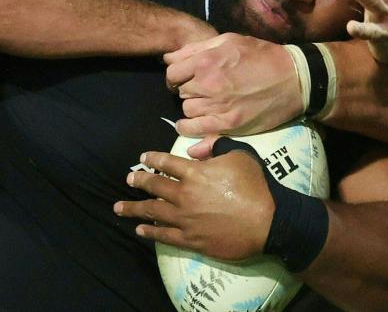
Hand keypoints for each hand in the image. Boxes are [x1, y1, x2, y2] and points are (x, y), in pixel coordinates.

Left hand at [114, 149, 272, 260]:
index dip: (153, 159)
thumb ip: (216, 147)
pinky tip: (141, 230)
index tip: (143, 159)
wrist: (268, 221)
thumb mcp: (240, 155)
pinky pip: (164, 236)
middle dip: (139, 182)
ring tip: (119, 208)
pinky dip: (150, 232)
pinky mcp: (191, 240)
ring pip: (152, 212)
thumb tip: (195, 150)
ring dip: (134, 209)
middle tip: (129, 180)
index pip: (167, 163)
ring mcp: (185, 219)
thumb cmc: (256, 186)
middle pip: (154, 187)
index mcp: (195, 173)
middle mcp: (184, 195)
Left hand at [164, 33, 302, 135]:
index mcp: (207, 61)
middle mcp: (209, 84)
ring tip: (204, 104)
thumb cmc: (263, 56)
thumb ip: (198, 47)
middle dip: (187, 89)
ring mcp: (218, 107)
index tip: (184, 77)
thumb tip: (169, 58)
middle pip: (180, 92)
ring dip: (192, 107)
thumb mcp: (231, 40)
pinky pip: (195, 130)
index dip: (176, 75)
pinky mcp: (228, 125)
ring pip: (187, 111)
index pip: (172, 72)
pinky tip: (192, 124)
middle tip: (200, 89)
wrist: (294, 79)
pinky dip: (189, 129)